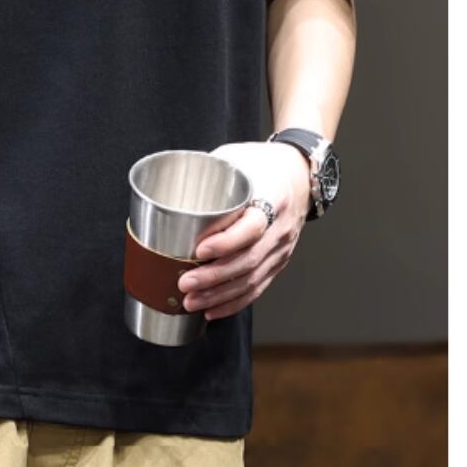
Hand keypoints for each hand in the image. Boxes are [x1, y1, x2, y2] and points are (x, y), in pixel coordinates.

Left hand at [176, 140, 312, 320]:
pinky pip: (258, 287)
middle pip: (249, 260)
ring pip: (252, 279)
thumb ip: (207, 174)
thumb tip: (168, 187)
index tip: (200, 250)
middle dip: (214, 277)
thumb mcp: (235, 157)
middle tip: (184, 283)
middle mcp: (280, 227)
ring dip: (220, 295)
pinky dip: (234, 302)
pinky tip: (213, 310)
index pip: (252, 227)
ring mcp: (282, 247)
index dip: (226, 242)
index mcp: (272, 197)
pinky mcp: (279, 261)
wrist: (298, 173)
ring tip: (191, 301)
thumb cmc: (260, 163)